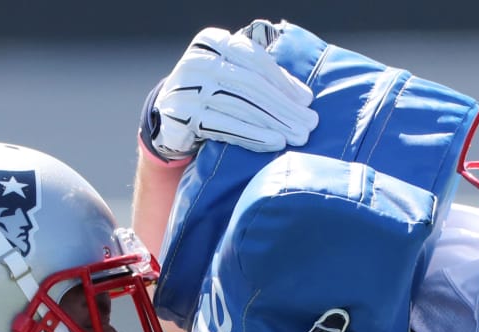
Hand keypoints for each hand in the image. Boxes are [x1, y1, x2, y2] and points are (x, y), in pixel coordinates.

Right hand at [140, 23, 317, 161]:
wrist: (169, 116)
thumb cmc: (211, 93)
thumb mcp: (231, 73)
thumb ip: (260, 75)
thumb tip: (303, 97)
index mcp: (211, 41)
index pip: (254, 59)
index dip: (283, 80)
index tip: (306, 100)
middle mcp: (196, 61)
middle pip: (249, 83)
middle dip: (283, 105)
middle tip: (309, 123)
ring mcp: (186, 89)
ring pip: (239, 105)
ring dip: (273, 122)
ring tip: (297, 136)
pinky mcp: (182, 116)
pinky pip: (224, 127)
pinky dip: (253, 136)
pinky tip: (274, 142)